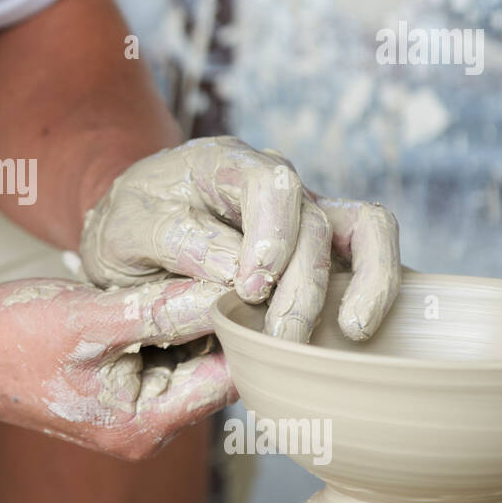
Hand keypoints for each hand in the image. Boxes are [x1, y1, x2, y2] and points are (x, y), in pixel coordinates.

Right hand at [0, 277, 237, 460]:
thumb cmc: (11, 337)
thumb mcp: (91, 317)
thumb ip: (160, 310)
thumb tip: (224, 293)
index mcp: (144, 425)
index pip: (228, 380)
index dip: (243, 329)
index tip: (252, 279)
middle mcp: (145, 427)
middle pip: (214, 372)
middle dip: (221, 322)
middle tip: (234, 264)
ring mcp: (130, 410)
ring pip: (190, 359)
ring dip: (195, 318)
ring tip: (203, 266)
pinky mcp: (117, 389)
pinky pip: (162, 354)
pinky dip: (168, 321)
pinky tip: (168, 282)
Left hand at [78, 136, 399, 341]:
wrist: (134, 232)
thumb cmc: (130, 226)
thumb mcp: (126, 231)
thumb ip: (176, 241)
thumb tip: (234, 271)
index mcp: (224, 163)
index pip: (271, 183)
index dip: (272, 235)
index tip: (251, 288)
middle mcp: (275, 183)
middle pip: (315, 221)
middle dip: (305, 285)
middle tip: (283, 339)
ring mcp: (304, 213)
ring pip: (364, 229)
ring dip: (366, 281)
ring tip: (351, 331)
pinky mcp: (321, 250)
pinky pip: (367, 257)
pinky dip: (375, 289)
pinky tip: (361, 331)